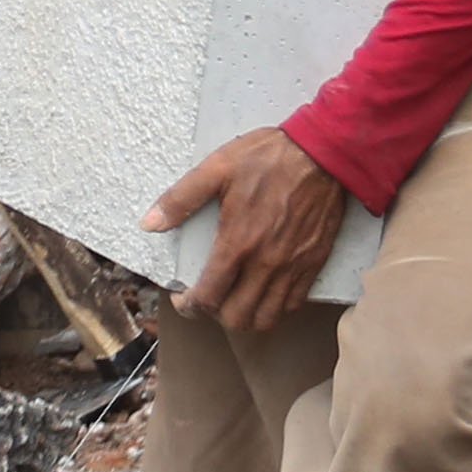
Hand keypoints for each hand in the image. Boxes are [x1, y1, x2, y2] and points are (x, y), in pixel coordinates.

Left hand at [144, 125, 345, 331]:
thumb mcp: (217, 168)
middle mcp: (266, 263)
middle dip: (215, 315)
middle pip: (236, 319)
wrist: (322, 152)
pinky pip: (294, 304)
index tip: (183, 298)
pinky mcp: (313, 263)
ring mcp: (293, 267)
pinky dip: (276, 307)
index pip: (208, 298)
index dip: (189, 306)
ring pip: (266, 319)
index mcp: (238, 242)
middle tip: (208, 297)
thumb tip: (149, 224)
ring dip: (246, 317)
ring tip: (235, 299)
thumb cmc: (268, 157)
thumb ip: (181, 199)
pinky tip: (264, 290)